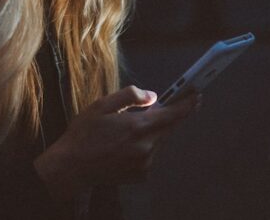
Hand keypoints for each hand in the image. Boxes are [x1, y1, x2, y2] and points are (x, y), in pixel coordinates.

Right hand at [33, 85, 200, 200]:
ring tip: (125, 132)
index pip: (173, 114)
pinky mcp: (141, 174)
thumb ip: (130, 96)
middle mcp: (146, 146)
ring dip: (151, 133)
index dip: (187, 103)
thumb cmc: (84, 134)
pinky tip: (123, 147)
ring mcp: (145, 162)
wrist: (73, 167)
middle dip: (165, 117)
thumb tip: (152, 96)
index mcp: (138, 126)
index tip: (196, 95)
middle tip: (154, 110)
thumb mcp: (102, 105)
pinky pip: (150, 155)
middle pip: (168, 127)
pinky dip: (144, 148)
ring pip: (158, 141)